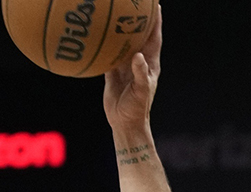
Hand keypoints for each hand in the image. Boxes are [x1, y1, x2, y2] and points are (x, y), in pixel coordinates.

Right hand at [103, 5, 162, 129]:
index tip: (155, 5)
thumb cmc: (137, 108)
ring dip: (119, 28)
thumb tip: (138, 56)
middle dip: (138, 18)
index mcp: (150, 63)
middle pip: (139, 34)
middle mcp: (139, 61)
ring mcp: (125, 65)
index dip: (155, 21)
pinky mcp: (113, 71)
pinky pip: (108, 52)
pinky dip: (103, 42)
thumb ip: (141, 74)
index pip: (154, 37)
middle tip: (132, 2)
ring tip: (114, 11)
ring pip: (122, 41)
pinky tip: (95, 32)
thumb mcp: (141, 91)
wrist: (125, 121)